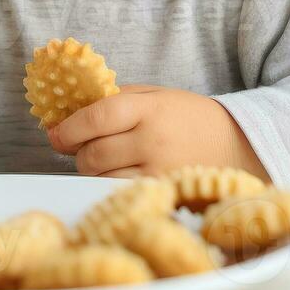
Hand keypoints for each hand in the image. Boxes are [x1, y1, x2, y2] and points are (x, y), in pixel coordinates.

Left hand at [47, 85, 269, 179]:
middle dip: (79, 153)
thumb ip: (116, 100)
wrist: (235, 144)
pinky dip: (109, 187)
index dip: (68, 128)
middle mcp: (153, 141)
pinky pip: (119, 194)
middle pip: (94, 154)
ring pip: (102, 180)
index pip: (97, 117)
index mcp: (150, 109)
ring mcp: (158, 172)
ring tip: (104, 160)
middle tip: (80, 147)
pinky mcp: (162, 194)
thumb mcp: (156, 95)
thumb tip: (70, 116)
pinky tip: (117, 176)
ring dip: (92, 172)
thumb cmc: (188, 116)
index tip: (54, 134)